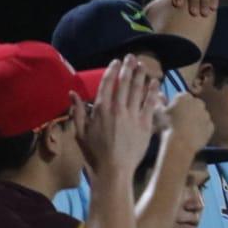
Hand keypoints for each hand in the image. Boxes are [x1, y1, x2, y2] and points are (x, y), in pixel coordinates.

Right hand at [81, 55, 157, 175]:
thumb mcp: (80, 132)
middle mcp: (117, 108)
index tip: (116, 62)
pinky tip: (154, 83)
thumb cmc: (94, 154)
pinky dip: (152, 91)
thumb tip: (72, 93)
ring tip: (142, 65)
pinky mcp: (144, 124)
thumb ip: (77, 111)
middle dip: (128, 67)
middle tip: (132, 58)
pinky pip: (149, 103)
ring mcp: (132, 115)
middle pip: (124, 82)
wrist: (114, 170)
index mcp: (101, 109)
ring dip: (140, 75)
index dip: (113, 70)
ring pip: (138, 89)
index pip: (108, 83)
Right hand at [164, 93, 213, 152]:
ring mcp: (206, 115)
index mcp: (184, 96)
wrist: (180, 143)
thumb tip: (159, 94)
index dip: (177, 105)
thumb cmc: (167, 125)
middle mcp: (198, 102)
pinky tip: (193, 136)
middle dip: (188, 110)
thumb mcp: (159, 112)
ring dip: (195, 120)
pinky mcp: (211, 127)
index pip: (181, 97)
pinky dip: (201, 129)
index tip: (172, 113)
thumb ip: (159, 101)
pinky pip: (206, 126)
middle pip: (193, 104)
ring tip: (186, 130)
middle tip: (179, 121)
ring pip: (200, 115)